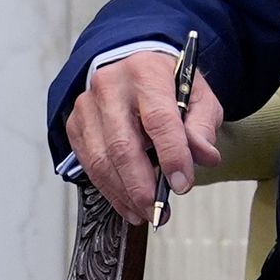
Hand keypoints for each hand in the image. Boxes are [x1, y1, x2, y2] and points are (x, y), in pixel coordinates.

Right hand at [64, 49, 226, 224]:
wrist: (131, 66)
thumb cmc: (167, 84)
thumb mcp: (197, 95)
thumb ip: (202, 125)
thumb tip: (205, 156)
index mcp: (146, 73)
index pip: (159, 120)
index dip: (171, 156)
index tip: (182, 186)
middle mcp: (110, 87)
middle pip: (123, 145)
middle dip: (142, 186)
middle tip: (159, 212)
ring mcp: (87, 106)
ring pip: (101, 159)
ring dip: (124, 193)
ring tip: (145, 213)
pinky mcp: (75, 124)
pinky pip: (88, 164)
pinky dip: (108, 189)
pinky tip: (127, 204)